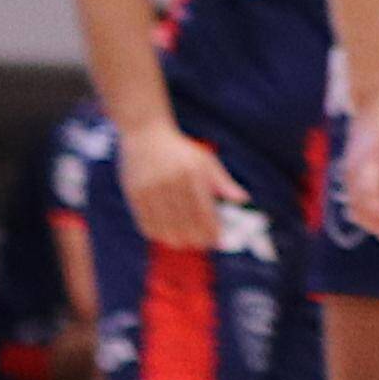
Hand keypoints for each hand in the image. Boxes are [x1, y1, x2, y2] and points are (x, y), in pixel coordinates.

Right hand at [116, 118, 242, 253]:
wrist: (145, 133)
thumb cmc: (181, 150)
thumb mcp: (206, 161)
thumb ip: (223, 182)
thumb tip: (243, 200)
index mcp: (193, 172)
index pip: (204, 209)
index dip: (211, 228)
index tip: (217, 240)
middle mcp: (171, 180)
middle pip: (185, 220)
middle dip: (195, 237)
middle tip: (202, 246)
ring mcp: (151, 187)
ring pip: (165, 224)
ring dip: (175, 239)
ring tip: (184, 245)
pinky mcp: (134, 192)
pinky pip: (145, 220)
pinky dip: (156, 232)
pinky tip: (164, 237)